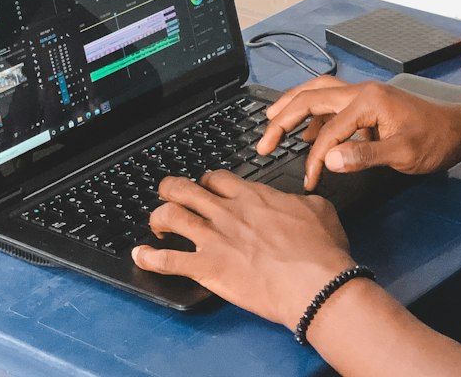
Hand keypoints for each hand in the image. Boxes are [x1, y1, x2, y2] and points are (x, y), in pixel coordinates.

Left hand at [132, 172, 357, 328]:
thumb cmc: (320, 250)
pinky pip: (167, 260)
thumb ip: (299, 201)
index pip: (217, 178)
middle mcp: (228, 211)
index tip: (206, 187)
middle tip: (169, 195)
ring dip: (158, 217)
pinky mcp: (206, 267)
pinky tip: (140, 256)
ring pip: (170, 215)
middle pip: (185, 188)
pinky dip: (148, 258)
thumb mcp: (318, 209)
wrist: (314, 281)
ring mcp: (214, 238)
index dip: (207, 180)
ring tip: (156, 224)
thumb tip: (298, 202)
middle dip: (171, 189)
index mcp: (254, 196)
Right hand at [256, 76, 460, 190]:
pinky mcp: (367, 104)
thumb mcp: (403, 153)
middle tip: (263, 142)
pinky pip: (331, 102)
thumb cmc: (435, 141)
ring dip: (293, 107)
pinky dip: (312, 113)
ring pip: (318, 93)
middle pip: (311, 97)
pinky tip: (306, 130)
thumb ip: (364, 156)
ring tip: (271, 122)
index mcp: (368, 100)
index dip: (314, 157)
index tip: (309, 181)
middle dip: (283, 118)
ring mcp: (364, 95)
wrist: (458, 130)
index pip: (328, 130)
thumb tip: (328, 160)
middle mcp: (361, 91)